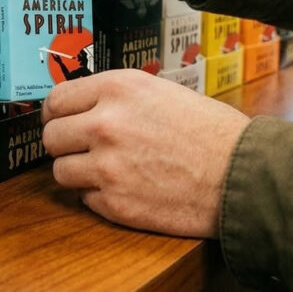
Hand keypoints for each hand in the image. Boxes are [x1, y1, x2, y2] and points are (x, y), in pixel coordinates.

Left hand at [42, 69, 249, 237]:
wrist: (241, 174)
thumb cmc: (210, 132)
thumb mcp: (160, 91)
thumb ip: (117, 97)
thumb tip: (83, 107)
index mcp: (117, 88)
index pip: (55, 100)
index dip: (56, 114)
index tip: (60, 121)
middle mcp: (105, 123)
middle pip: (51, 137)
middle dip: (64, 144)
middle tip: (82, 148)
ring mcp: (106, 166)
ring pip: (60, 171)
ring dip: (78, 172)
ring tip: (106, 170)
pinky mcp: (114, 203)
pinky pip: (84, 198)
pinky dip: (99, 196)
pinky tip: (126, 187)